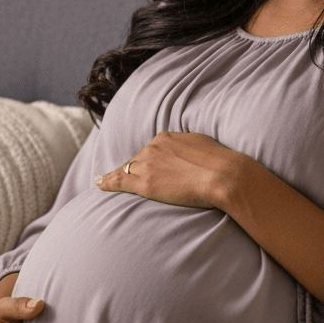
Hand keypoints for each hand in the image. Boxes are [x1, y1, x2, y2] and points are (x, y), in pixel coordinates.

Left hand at [93, 131, 251, 209]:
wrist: (223, 175)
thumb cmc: (220, 162)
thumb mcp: (202, 145)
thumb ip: (188, 147)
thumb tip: (188, 152)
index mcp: (166, 138)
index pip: (151, 150)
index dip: (148, 160)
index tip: (146, 166)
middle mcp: (153, 148)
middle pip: (137, 160)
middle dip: (134, 169)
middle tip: (125, 177)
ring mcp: (147, 165)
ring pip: (127, 170)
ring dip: (116, 176)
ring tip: (103, 181)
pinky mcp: (145, 184)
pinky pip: (120, 181)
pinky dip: (108, 182)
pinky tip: (99, 184)